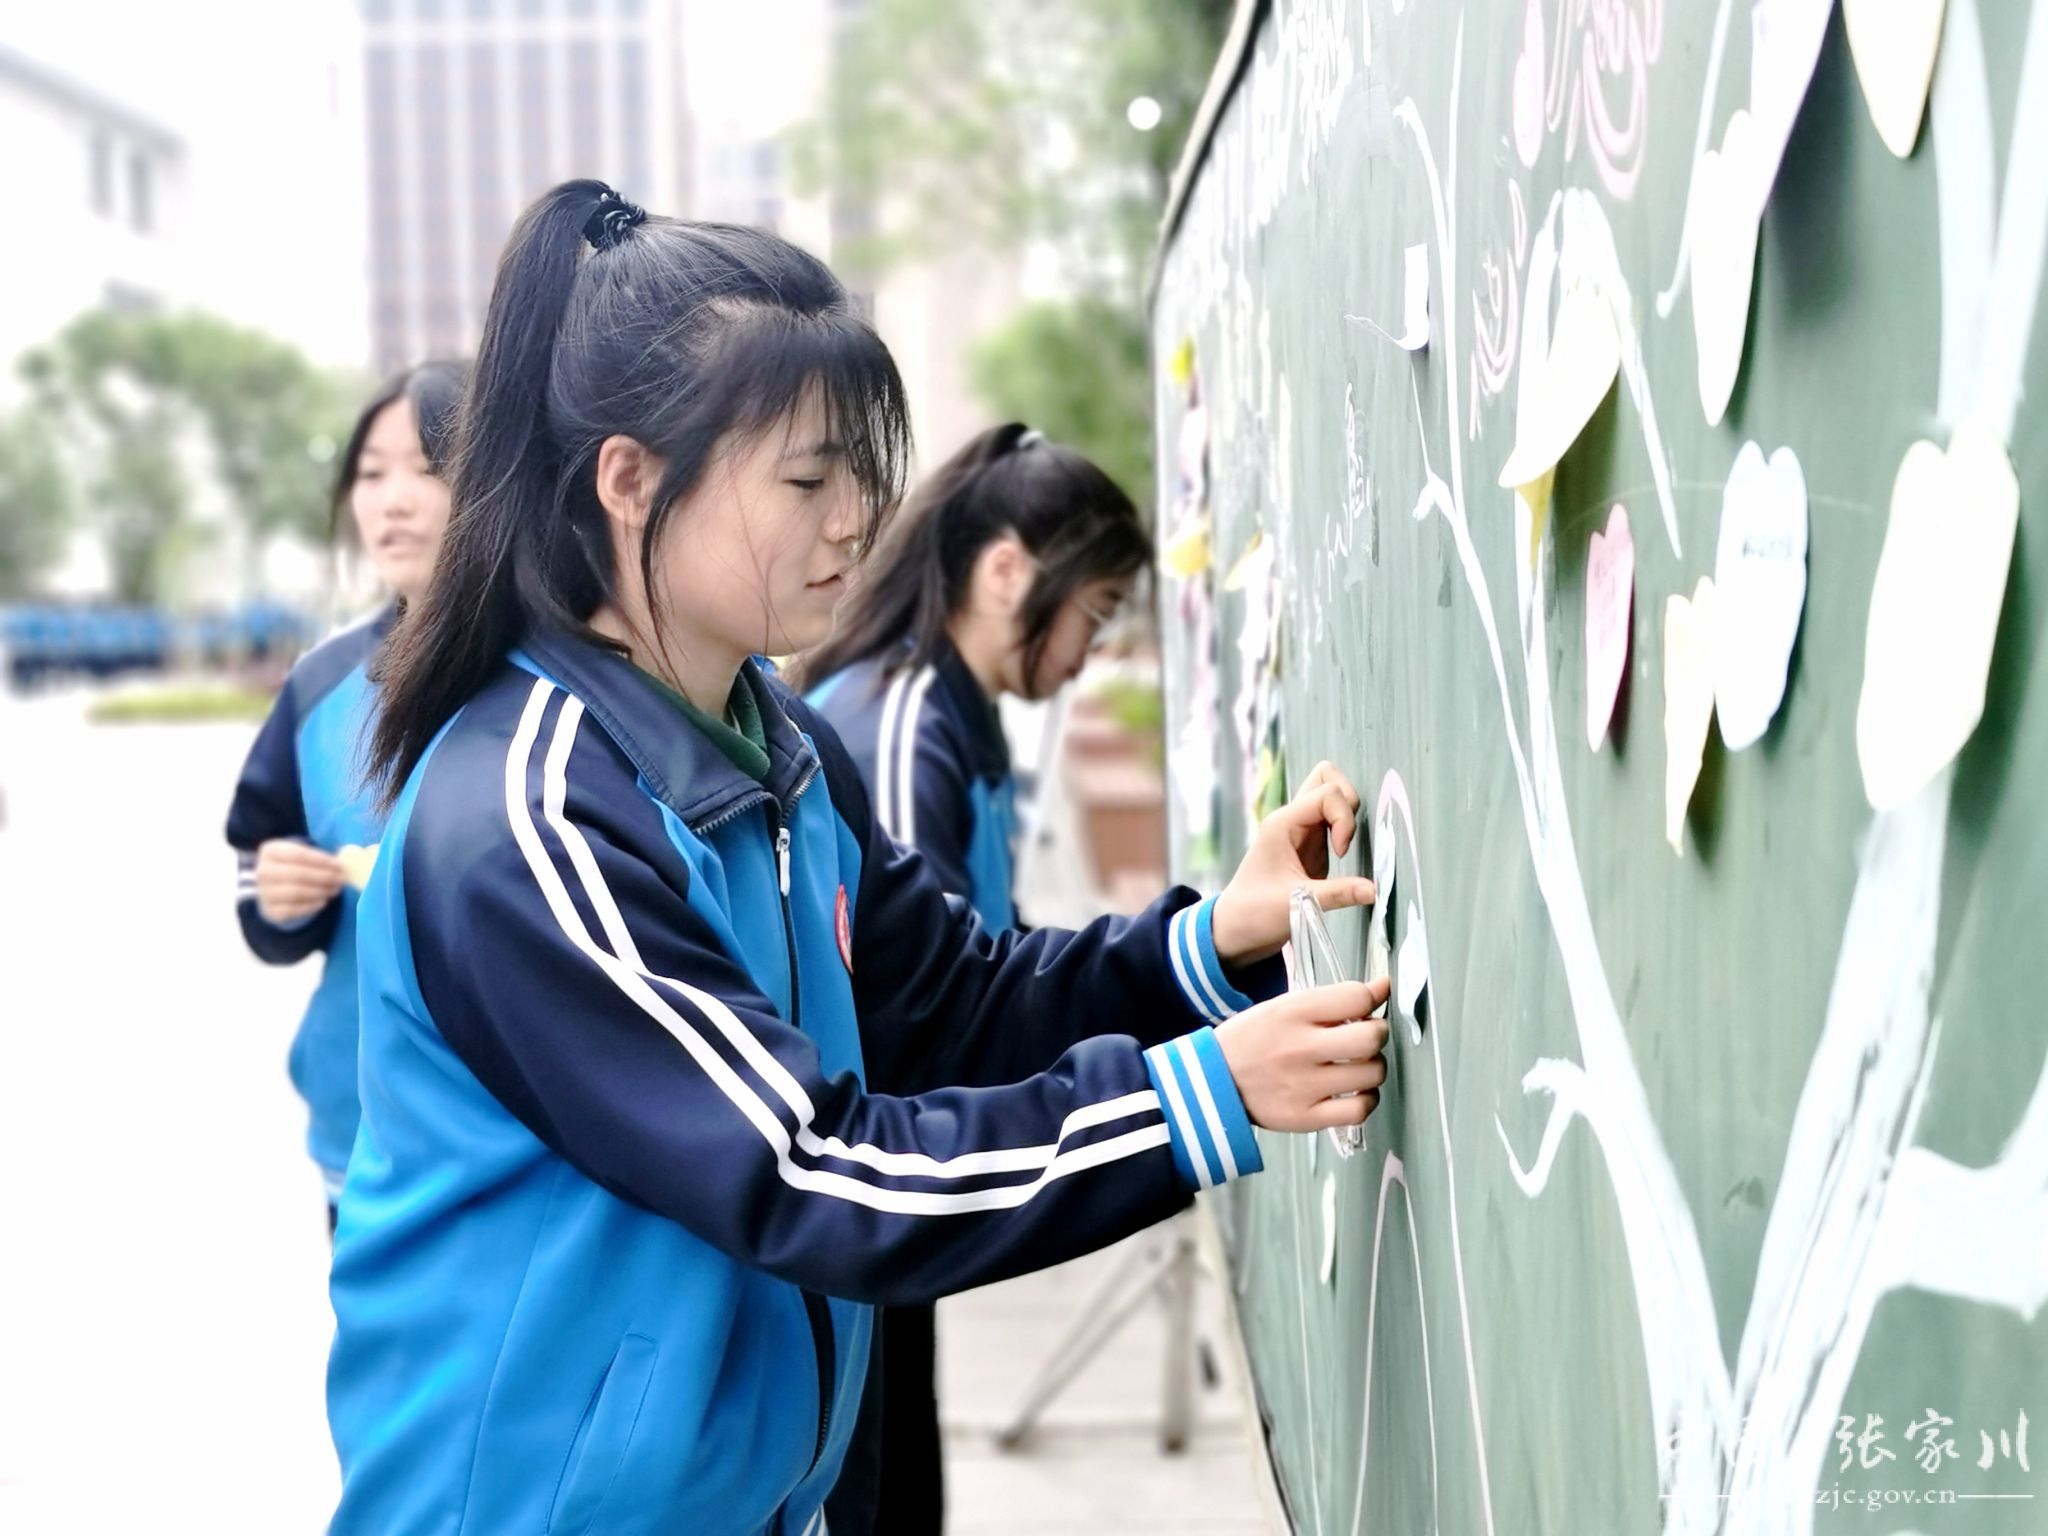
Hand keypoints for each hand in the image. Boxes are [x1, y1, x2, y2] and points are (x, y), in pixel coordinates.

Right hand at [254, 839, 345, 924]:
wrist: (275, 888)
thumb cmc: (294, 866)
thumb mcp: (302, 856)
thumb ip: (319, 858)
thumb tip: (342, 865)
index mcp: (270, 851)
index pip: (298, 854)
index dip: (321, 860)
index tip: (339, 865)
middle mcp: (263, 871)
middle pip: (297, 874)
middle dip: (324, 877)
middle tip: (340, 879)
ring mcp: (264, 892)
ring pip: (296, 892)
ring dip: (320, 891)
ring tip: (335, 889)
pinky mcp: (270, 911)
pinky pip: (293, 910)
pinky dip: (311, 906)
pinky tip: (323, 901)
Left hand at [1210, 761, 1376, 965]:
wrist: (1236, 931)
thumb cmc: (1254, 914)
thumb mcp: (1297, 904)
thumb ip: (1338, 894)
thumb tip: (1375, 890)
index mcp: (1283, 823)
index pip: (1328, 792)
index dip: (1344, 819)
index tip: (1340, 854)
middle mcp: (1292, 820)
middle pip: (1328, 778)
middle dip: (1348, 802)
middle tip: (1346, 838)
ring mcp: (1302, 831)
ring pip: (1331, 795)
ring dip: (1346, 815)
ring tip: (1344, 847)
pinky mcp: (1311, 846)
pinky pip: (1333, 820)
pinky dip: (1345, 828)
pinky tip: (1343, 855)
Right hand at [1215, 977, 1390, 1131]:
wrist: (1213, 1080)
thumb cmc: (1251, 1041)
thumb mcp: (1284, 1006)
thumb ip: (1333, 998)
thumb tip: (1381, 986)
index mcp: (1292, 1012)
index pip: (1357, 997)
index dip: (1370, 1000)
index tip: (1366, 1008)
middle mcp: (1299, 1047)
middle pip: (1371, 1038)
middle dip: (1376, 1035)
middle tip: (1366, 1037)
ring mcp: (1302, 1085)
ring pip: (1371, 1074)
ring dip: (1373, 1068)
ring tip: (1358, 1066)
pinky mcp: (1304, 1117)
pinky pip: (1358, 1110)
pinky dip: (1366, 1101)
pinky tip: (1355, 1092)